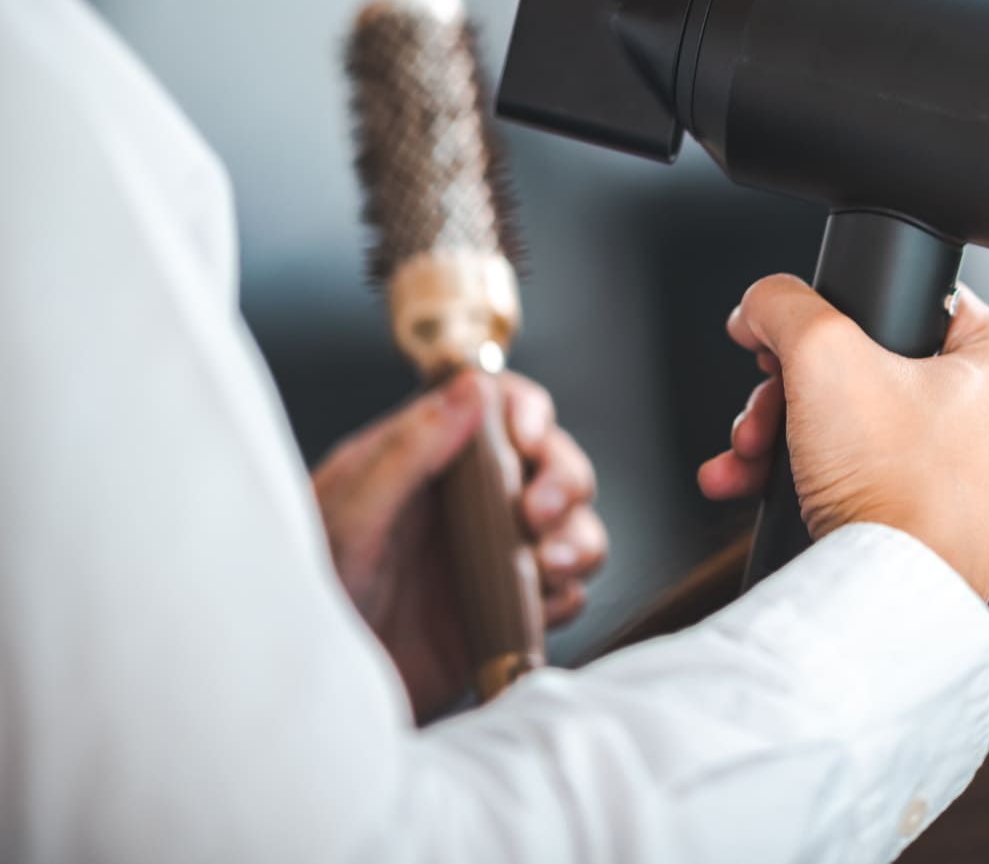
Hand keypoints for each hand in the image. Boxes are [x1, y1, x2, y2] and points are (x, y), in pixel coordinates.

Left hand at [312, 370, 606, 718]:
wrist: (311, 703)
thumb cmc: (311, 599)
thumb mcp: (348, 516)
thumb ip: (409, 449)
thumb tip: (473, 385)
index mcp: (426, 462)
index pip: (499, 409)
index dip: (527, 413)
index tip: (526, 438)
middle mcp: (468, 504)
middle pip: (554, 464)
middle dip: (563, 480)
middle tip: (538, 513)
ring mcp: (492, 559)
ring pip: (573, 526)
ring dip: (577, 539)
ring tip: (548, 566)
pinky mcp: (507, 612)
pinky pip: (565, 592)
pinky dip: (565, 596)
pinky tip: (536, 608)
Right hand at [698, 277, 988, 599]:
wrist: (886, 600)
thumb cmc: (894, 488)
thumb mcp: (824, 356)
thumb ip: (785, 305)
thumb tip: (762, 302)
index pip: (910, 295)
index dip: (834, 309)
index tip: (787, 335)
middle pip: (864, 363)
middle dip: (787, 389)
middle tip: (762, 404)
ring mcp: (961, 468)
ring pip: (848, 418)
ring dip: (778, 432)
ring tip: (746, 452)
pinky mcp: (926, 513)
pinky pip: (853, 469)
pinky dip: (796, 472)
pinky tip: (745, 481)